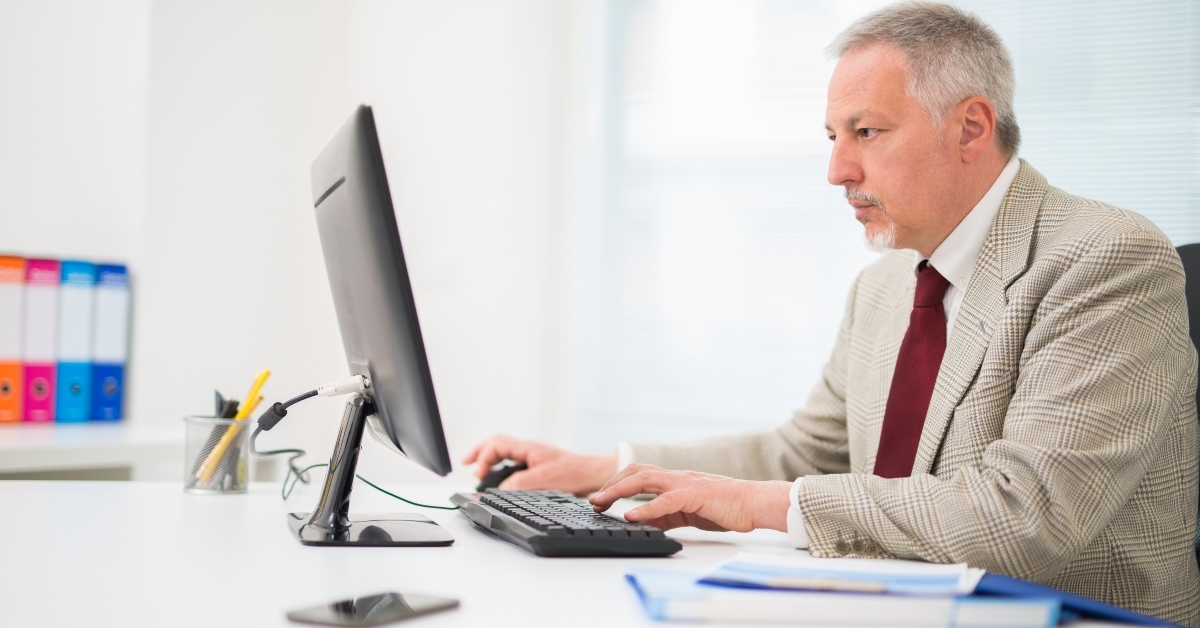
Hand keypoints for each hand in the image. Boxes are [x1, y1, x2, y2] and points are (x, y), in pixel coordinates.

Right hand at [462, 434, 616, 495]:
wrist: (594, 474)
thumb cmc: (574, 473)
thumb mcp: (543, 480)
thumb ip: (518, 484)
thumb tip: (498, 490)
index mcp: (528, 447)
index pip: (496, 444)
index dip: (482, 456)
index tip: (477, 473)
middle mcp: (529, 449)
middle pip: (497, 444)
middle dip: (479, 452)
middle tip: (465, 463)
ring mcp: (533, 456)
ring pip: (505, 452)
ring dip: (489, 459)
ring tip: (478, 471)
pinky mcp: (538, 465)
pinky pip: (513, 461)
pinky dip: (502, 467)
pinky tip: (500, 478)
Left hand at [588, 464, 791, 532]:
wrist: (754, 503)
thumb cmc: (725, 508)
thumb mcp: (688, 513)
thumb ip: (666, 516)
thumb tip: (645, 524)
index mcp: (675, 481)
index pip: (639, 475)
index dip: (617, 483)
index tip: (599, 497)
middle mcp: (677, 477)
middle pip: (636, 471)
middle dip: (611, 484)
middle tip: (594, 500)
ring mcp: (685, 483)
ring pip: (645, 479)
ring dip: (620, 490)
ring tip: (602, 503)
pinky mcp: (696, 495)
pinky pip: (666, 500)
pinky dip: (646, 508)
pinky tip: (632, 517)